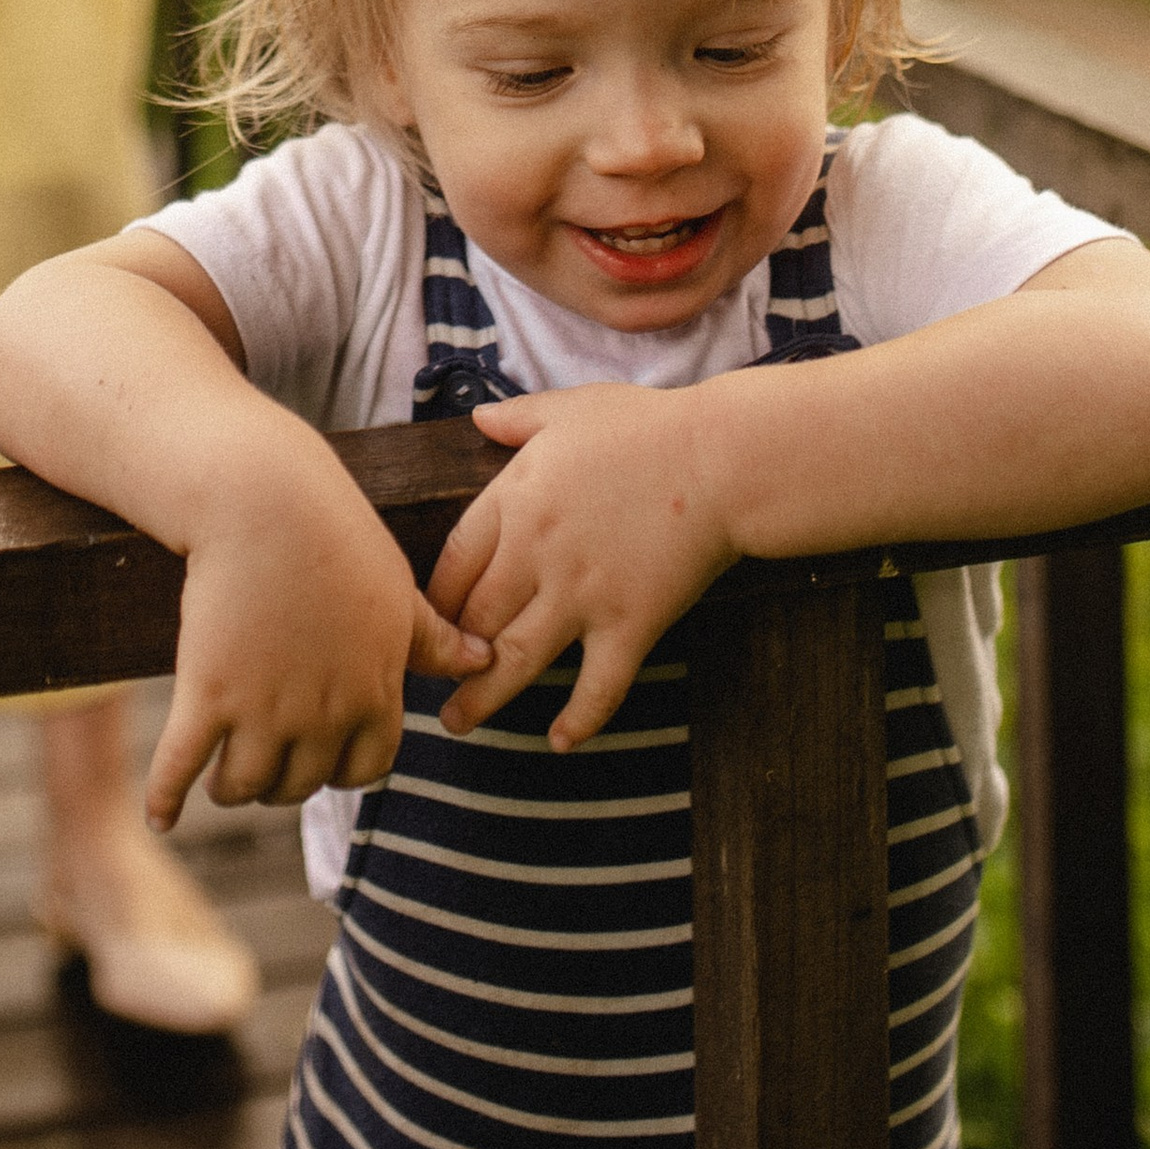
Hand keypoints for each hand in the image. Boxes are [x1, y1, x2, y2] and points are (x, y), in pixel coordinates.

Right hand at [146, 476, 489, 828]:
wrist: (266, 501)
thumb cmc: (337, 535)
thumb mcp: (397, 590)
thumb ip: (434, 639)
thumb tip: (482, 661)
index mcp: (372, 693)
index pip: (365, 770)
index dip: (341, 769)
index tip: (320, 760)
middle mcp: (321, 716)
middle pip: (300, 785)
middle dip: (282, 780)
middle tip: (264, 761)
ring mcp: (261, 712)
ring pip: (244, 787)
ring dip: (233, 787)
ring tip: (223, 775)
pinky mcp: (206, 697)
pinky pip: (180, 770)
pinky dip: (166, 799)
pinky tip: (163, 816)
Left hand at [427, 386, 740, 749]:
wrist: (722, 459)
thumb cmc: (649, 428)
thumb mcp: (571, 408)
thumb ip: (517, 418)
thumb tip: (478, 416)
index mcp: (516, 500)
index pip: (452, 564)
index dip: (434, 600)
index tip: (426, 619)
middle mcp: (537, 554)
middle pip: (473, 619)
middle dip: (447, 654)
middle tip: (435, 677)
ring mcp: (582, 595)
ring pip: (514, 661)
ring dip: (481, 700)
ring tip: (458, 723)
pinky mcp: (629, 625)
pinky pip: (598, 687)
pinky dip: (579, 719)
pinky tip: (561, 740)